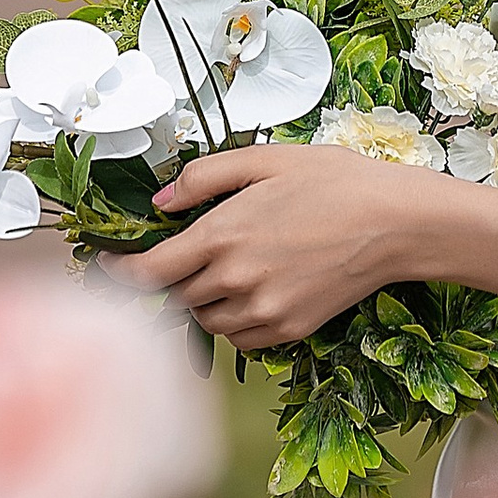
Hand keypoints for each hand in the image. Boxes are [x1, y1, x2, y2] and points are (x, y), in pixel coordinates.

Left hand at [129, 143, 433, 349]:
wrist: (395, 224)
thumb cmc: (334, 181)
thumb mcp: (265, 160)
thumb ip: (204, 179)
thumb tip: (160, 204)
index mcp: (222, 235)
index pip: (148, 274)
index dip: (117, 274)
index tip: (102, 266)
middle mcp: (236, 281)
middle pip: (175, 298)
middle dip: (170, 279)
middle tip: (181, 255)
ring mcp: (263, 312)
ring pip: (206, 321)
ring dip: (202, 300)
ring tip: (227, 267)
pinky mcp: (288, 332)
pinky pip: (240, 338)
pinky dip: (234, 319)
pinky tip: (255, 289)